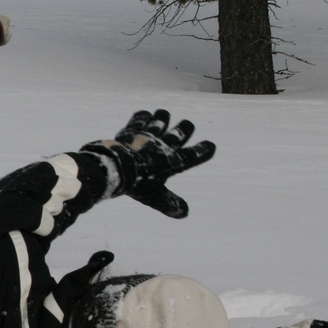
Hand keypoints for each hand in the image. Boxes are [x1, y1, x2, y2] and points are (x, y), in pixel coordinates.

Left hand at [81, 109, 215, 217]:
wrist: (117, 168)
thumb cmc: (138, 184)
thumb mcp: (156, 198)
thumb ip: (171, 204)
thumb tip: (184, 213)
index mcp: (173, 162)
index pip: (193, 156)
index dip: (203, 151)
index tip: (211, 145)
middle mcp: (164, 146)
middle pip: (180, 133)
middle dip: (185, 129)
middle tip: (188, 124)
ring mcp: (148, 136)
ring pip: (160, 122)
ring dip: (163, 118)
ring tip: (164, 113)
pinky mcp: (132, 131)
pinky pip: (139, 120)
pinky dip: (142, 116)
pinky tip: (144, 114)